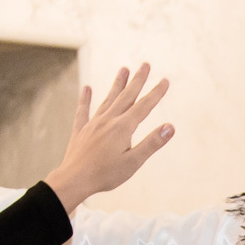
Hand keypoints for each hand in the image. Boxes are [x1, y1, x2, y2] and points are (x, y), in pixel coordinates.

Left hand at [43, 66, 172, 213]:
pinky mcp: (81, 131)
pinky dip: (85, 99)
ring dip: (117, 85)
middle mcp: (108, 121)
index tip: (165, 81)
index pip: (143, 107)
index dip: (156, 93)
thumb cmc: (105, 174)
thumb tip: (170, 127)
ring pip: (108, 99)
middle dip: (137, 81)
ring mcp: (93, 124)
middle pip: (126, 97)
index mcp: (123, 128)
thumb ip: (152, 143)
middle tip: (145, 65)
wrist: (74, 179)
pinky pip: (83, 111)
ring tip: (124, 69)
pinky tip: (87, 88)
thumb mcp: (134, 162)